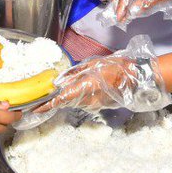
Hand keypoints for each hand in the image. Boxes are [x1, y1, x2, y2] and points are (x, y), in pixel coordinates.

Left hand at [17, 36, 171, 129]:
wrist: (136, 78)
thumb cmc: (116, 67)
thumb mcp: (92, 64)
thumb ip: (74, 73)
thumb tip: (60, 80)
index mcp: (84, 88)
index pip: (60, 99)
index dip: (46, 105)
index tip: (35, 108)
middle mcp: (87, 99)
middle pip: (64, 102)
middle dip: (53, 100)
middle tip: (40, 98)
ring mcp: (94, 104)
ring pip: (73, 102)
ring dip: (65, 98)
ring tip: (55, 92)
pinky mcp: (99, 105)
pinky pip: (83, 102)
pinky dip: (76, 97)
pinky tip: (76, 90)